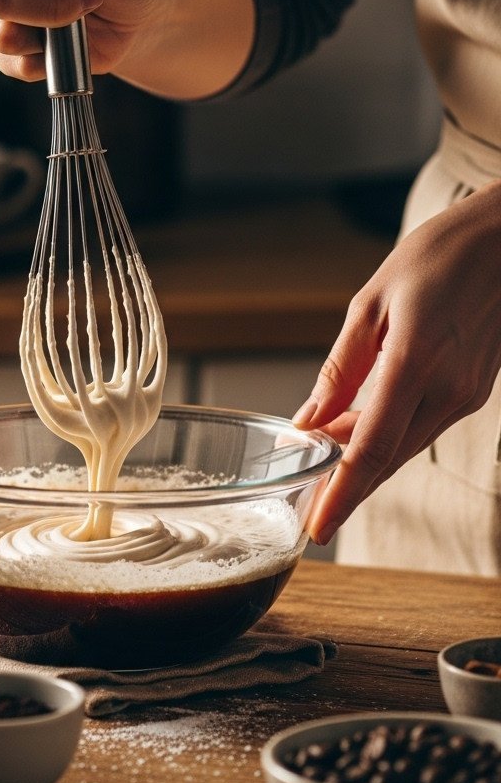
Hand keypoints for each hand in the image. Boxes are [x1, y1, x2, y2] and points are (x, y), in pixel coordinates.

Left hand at [293, 180, 500, 544]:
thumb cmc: (440, 254)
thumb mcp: (373, 302)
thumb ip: (341, 367)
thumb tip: (309, 418)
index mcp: (417, 361)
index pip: (373, 448)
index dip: (343, 493)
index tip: (318, 528)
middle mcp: (449, 388)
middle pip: (389, 457)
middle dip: (347, 487)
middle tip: (307, 505)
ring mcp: (467, 393)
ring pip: (406, 445)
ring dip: (365, 461)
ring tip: (322, 465)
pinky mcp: (475, 390)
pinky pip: (423, 425)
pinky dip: (389, 436)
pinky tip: (359, 430)